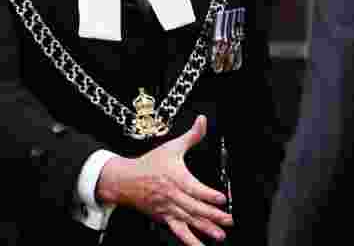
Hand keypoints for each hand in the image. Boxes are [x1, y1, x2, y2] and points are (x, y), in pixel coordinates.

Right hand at [96, 115, 232, 245]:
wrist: (125, 180)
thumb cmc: (149, 164)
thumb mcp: (172, 147)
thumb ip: (191, 136)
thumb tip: (203, 121)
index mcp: (175, 178)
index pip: (194, 188)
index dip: (208, 194)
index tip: (222, 199)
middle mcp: (172, 195)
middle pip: (194, 207)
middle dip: (212, 215)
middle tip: (228, 220)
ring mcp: (168, 209)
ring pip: (188, 220)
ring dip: (205, 229)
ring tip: (220, 235)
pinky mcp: (164, 218)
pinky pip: (178, 231)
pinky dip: (189, 240)